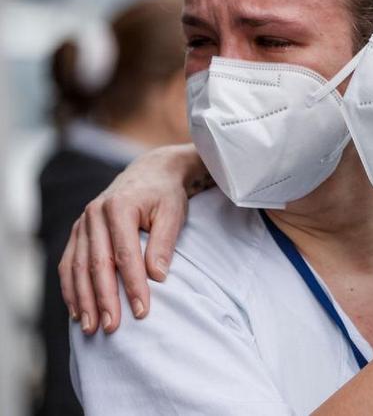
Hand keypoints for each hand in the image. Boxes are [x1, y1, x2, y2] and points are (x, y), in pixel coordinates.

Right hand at [58, 144, 208, 334]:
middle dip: (104, 299)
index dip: (133, 285)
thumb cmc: (166, 195)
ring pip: (79, 267)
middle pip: (98, 264)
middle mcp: (95, 214)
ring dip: (83, 300)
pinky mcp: (79, 231)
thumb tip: (157, 276)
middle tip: (112, 328)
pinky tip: (77, 310)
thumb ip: (164, 243)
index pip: (125, 255)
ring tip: (90, 328)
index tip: (142, 312)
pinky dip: (71, 288)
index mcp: (120, 207)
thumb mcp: (173, 213)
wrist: (151, 173)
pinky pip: (70, 262)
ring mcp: (83, 222)